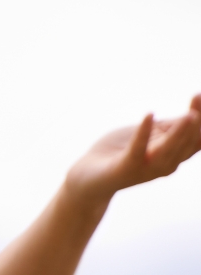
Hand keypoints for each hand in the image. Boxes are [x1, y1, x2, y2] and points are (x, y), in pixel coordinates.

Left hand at [66, 94, 200, 203]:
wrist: (86, 178)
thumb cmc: (119, 152)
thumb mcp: (150, 134)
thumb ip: (169, 125)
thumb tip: (195, 111)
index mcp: (173, 155)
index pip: (197, 137)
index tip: (200, 94)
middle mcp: (165, 164)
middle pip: (187, 143)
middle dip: (197, 121)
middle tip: (198, 96)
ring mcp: (146, 168)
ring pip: (168, 150)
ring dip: (179, 131)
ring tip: (190, 114)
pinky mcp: (125, 168)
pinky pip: (137, 150)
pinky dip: (143, 132)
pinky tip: (149, 114)